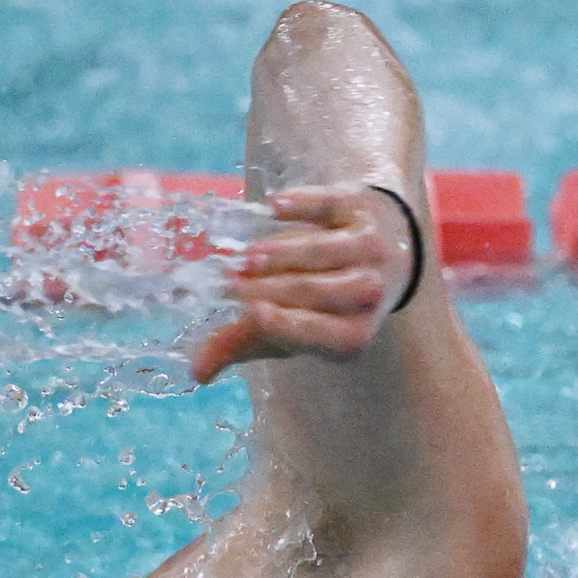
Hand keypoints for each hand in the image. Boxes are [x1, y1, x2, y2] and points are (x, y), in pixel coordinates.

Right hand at [191, 184, 415, 383]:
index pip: (323, 334)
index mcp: (351, 335)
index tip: (253, 313)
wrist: (381, 252)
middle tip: (232, 282)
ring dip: (284, 253)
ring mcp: (370, 248)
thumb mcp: (287, 328)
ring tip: (248, 257)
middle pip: (318, 291)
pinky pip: (330, 206)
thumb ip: (243, 344)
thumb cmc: (321, 303)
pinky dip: (303, 205)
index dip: (289, 325)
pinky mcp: (360, 208)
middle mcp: (369, 293)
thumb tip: (197, 372)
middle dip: (274, 287)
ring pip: (324, 251)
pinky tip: (273, 207)